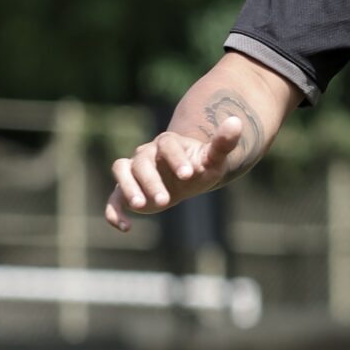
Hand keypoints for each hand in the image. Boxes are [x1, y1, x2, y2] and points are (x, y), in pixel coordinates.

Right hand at [104, 117, 243, 233]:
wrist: (187, 178)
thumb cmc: (201, 167)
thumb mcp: (213, 159)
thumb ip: (223, 143)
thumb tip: (236, 121)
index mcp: (167, 143)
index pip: (167, 146)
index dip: (175, 159)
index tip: (188, 175)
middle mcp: (146, 154)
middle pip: (142, 162)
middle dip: (151, 181)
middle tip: (165, 201)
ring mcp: (133, 171)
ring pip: (122, 171)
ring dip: (129, 188)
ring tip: (141, 206)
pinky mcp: (125, 191)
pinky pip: (113, 199)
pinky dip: (114, 212)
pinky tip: (126, 228)